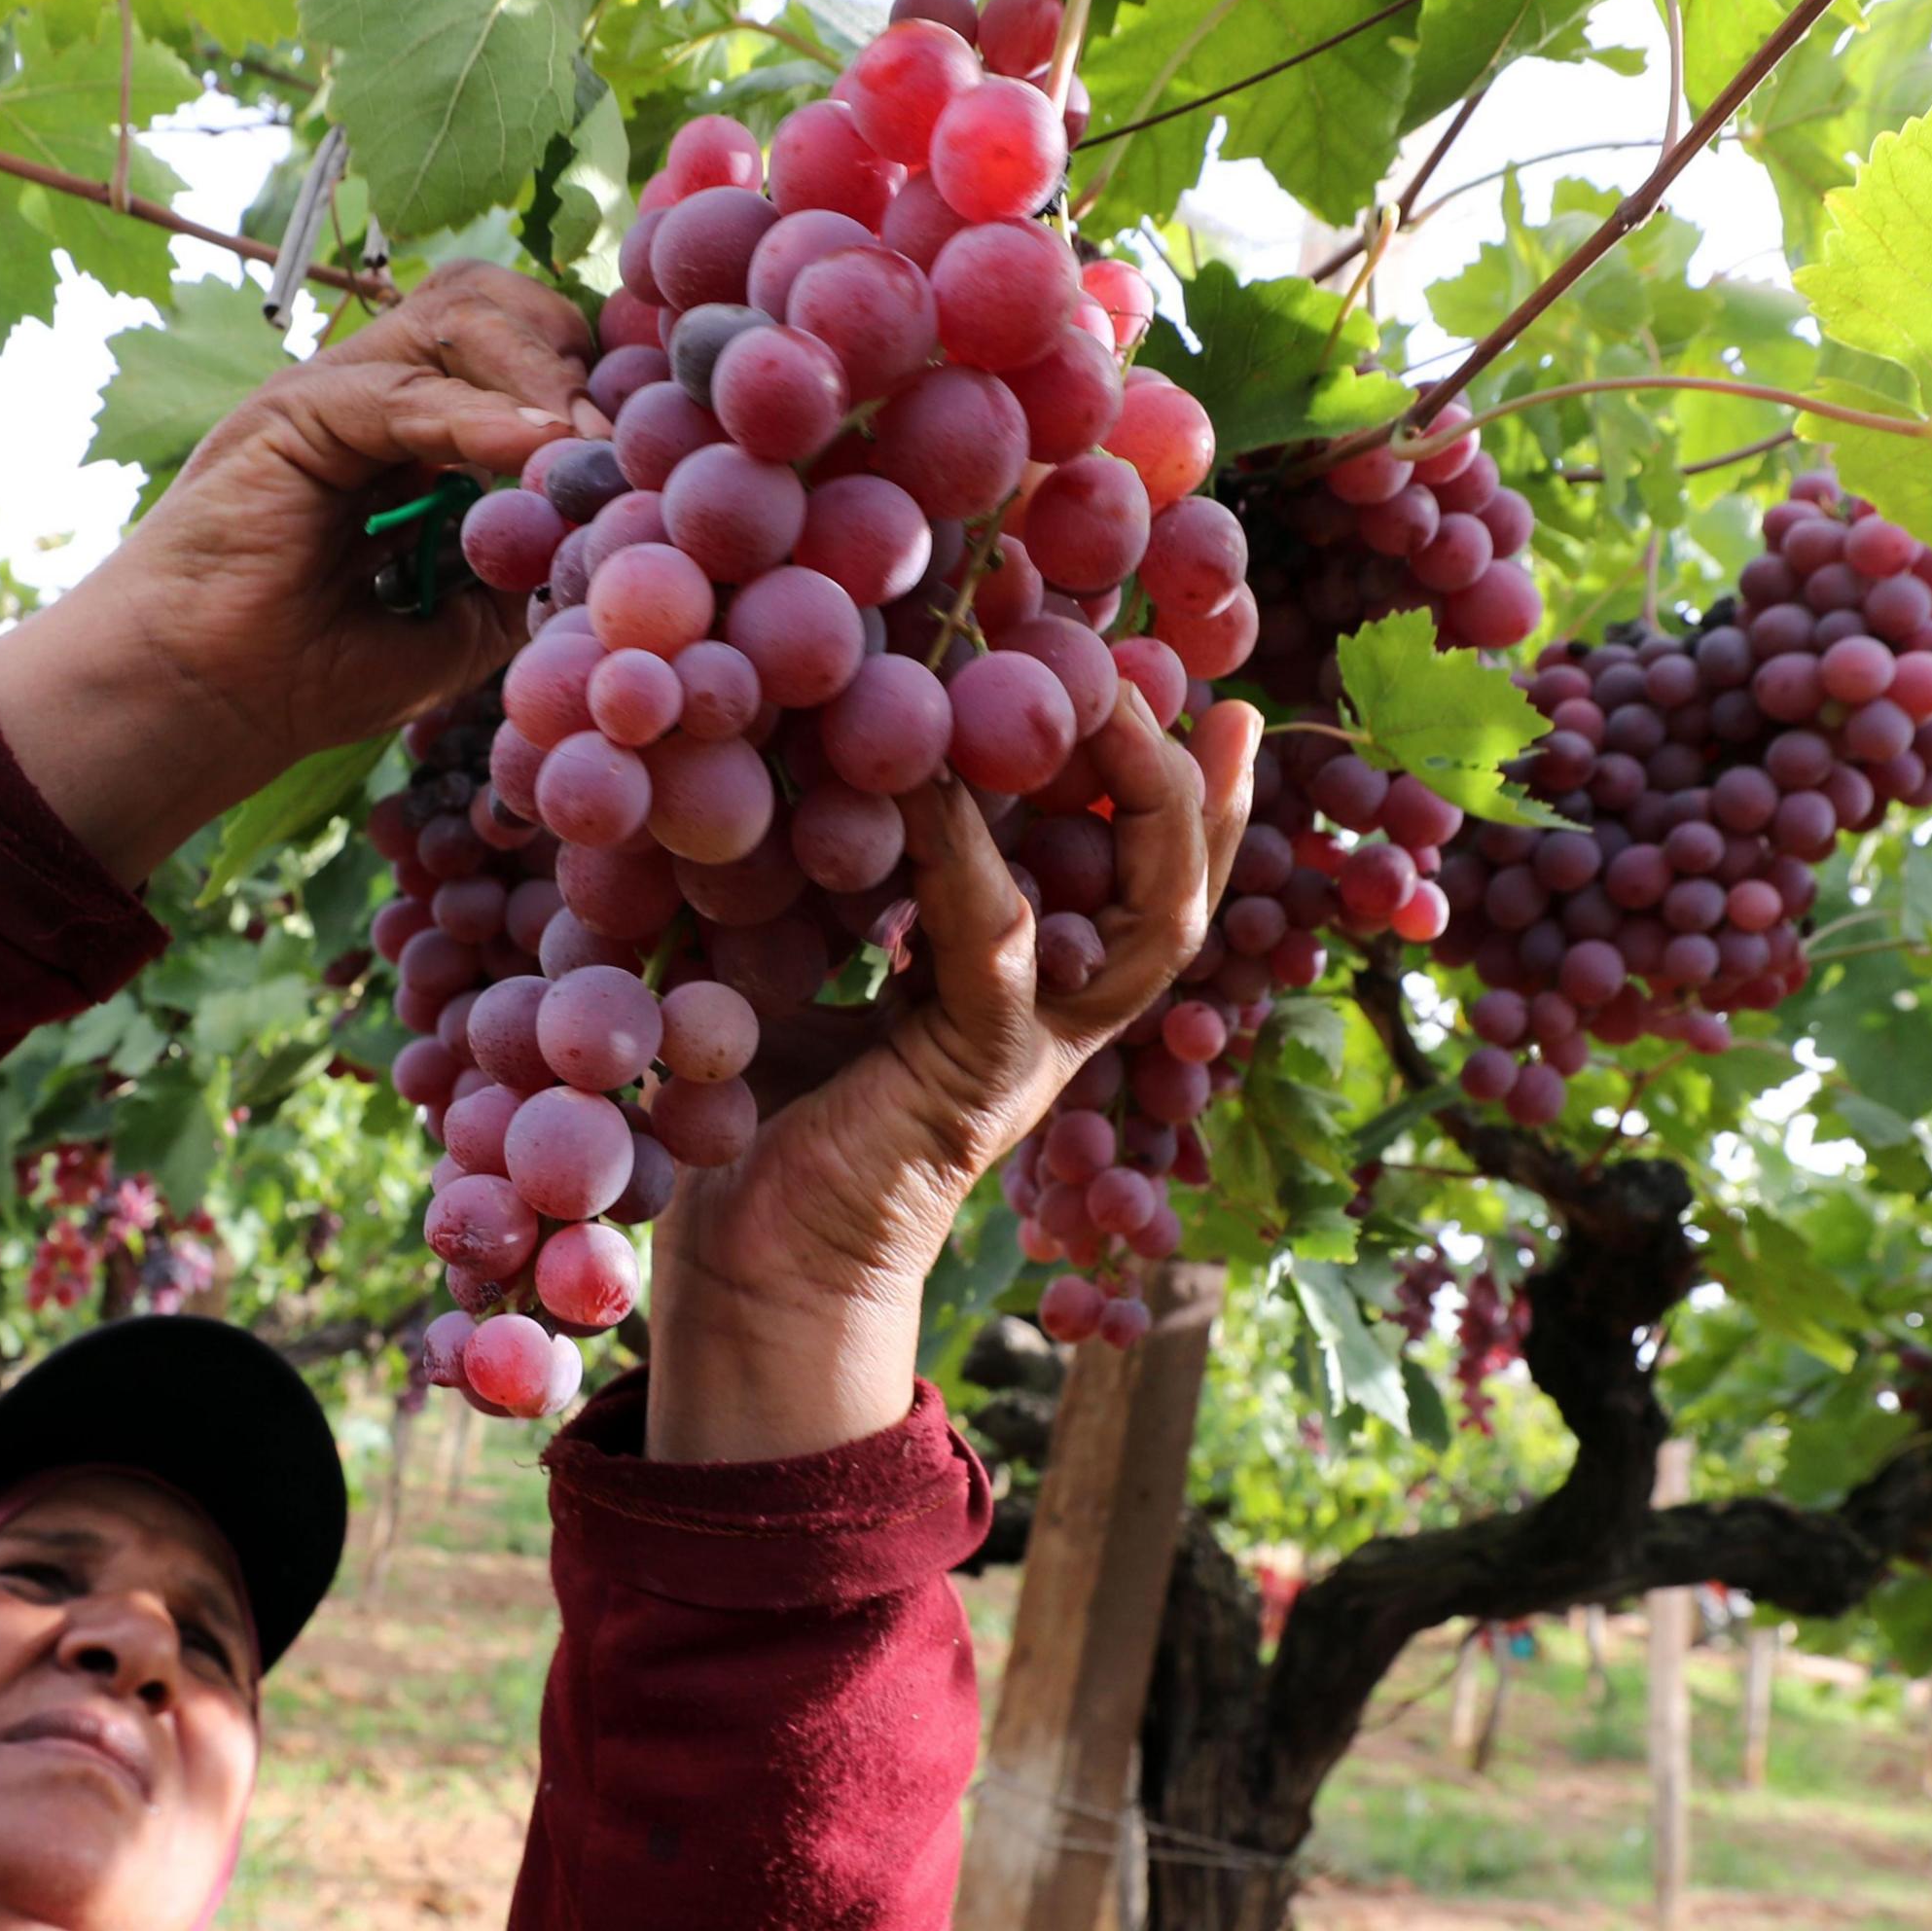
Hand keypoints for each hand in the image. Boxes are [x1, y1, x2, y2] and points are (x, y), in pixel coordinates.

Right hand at [0, 262, 600, 885]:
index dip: (586, 372)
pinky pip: (404, 390)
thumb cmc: (305, 676)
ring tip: (587, 439)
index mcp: (412, 431)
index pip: (515, 346)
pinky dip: (482, 416)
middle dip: (572, 345)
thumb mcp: (454, 632)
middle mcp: (374, 393)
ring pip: (456, 313)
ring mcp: (331, 392)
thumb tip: (610, 550)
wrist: (198, 707)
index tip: (651, 431)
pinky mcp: (293, 412)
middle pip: (493, 301)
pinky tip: (541, 450)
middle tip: (625, 424)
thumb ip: (521, 581)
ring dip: (538, 368)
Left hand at [644, 691, 1263, 1462]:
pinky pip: (994, 941)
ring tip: (1102, 695)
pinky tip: (929, 768)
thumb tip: (789, 728)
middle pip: (1179, 887)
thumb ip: (825, 863)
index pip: (1131, 866)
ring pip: (1150, 922)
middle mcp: (1056, 1013)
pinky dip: (966, 849)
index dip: (1164, 777)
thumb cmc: (762, 1112)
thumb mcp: (800, 953)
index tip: (1154, 667)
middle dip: (1182, 774)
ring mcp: (1033, 1049)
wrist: (749, 1264)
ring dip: (1141, 802)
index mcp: (1028, 982)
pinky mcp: (977, 1076)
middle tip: (1148, 669)